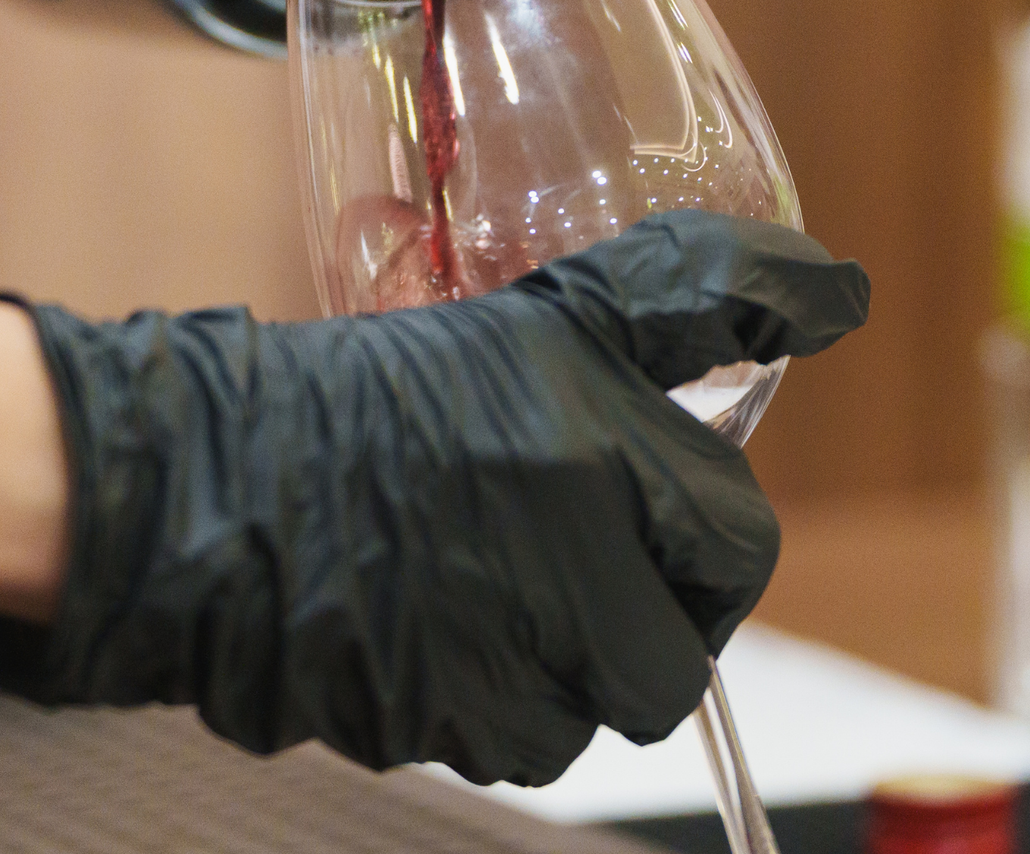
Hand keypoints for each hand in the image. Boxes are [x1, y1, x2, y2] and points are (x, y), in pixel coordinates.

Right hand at [0, 210, 869, 786]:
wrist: (191, 490)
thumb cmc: (349, 398)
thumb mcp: (530, 321)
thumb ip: (680, 307)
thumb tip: (838, 291)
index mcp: (586, 427)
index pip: (733, 517)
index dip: (711, 526)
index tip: (698, 508)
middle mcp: (563, 533)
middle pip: (700, 624)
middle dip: (666, 604)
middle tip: (599, 562)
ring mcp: (506, 634)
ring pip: (623, 693)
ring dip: (582, 659)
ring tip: (500, 588)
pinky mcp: (449, 715)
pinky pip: (536, 738)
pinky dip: (504, 703)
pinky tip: (444, 633)